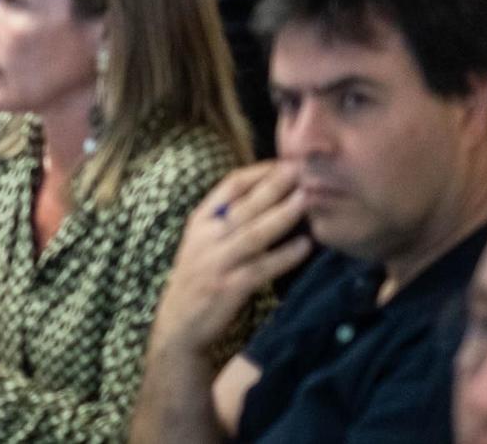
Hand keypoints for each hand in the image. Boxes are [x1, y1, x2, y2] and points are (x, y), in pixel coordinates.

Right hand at [149, 161, 311, 357]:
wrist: (179, 324)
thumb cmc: (199, 278)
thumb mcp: (203, 241)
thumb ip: (228, 219)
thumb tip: (269, 194)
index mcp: (201, 220)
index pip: (230, 185)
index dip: (259, 172)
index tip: (285, 162)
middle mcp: (207, 236)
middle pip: (245, 204)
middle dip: (275, 185)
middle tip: (302, 170)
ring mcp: (217, 261)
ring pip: (254, 233)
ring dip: (282, 215)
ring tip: (307, 199)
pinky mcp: (229, 287)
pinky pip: (261, 267)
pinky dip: (284, 256)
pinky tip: (305, 245)